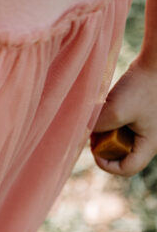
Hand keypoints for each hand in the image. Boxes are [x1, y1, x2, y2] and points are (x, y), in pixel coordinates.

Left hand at [92, 59, 156, 175]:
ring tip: (99, 117)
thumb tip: (82, 131)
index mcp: (150, 143)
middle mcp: (149, 138)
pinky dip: (109, 121)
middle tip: (94, 131)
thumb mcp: (115, 110)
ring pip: (118, 139)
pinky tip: (105, 108)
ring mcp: (144, 126)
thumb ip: (97, 125)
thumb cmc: (141, 86)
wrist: (156, 63)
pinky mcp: (138, 114)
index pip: (127, 168)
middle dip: (103, 145)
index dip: (107, 165)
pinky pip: (119, 125)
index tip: (94, 150)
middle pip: (120, 155)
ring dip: (104, 132)